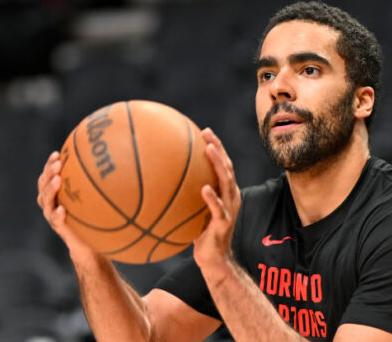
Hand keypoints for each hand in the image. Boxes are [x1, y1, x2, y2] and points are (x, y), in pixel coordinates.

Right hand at [36, 151, 93, 258]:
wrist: (90, 244)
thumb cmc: (93, 216)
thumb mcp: (95, 198)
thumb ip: (99, 183)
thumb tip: (116, 161)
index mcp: (58, 192)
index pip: (49, 175)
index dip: (50, 164)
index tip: (57, 153)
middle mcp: (52, 202)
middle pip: (43, 185)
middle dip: (49, 172)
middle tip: (58, 163)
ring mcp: (53, 216)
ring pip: (45, 201)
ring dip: (50, 190)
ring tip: (57, 180)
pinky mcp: (60, 228)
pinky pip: (56, 221)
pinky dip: (57, 215)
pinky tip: (62, 210)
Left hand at [194, 128, 241, 279]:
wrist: (215, 260)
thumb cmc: (200, 235)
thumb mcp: (193, 213)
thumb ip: (185, 198)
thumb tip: (160, 184)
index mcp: (226, 192)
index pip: (223, 164)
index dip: (216, 147)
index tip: (204, 131)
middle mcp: (231, 197)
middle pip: (227, 167)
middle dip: (218, 148)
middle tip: (207, 134)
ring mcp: (229, 209)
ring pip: (226, 181)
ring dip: (218, 164)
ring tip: (209, 150)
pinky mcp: (224, 223)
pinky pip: (218, 208)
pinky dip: (212, 198)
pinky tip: (204, 188)